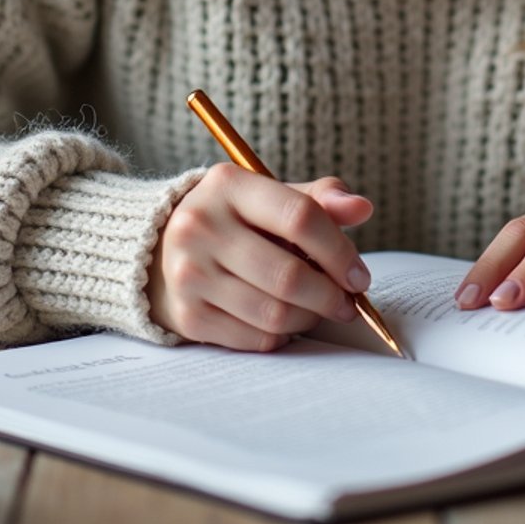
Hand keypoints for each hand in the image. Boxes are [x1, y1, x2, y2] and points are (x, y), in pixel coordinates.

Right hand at [146, 164, 373, 349]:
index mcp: (228, 185)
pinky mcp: (187, 315)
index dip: (339, 251)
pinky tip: (286, 321)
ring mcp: (190, 273)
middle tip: (348, 303)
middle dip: (330, 296)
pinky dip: (281, 335)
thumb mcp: (269, 195)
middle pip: (288, 275)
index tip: (359, 276)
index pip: (299, 217)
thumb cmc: (234, 219)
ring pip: (274, 313)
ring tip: (319, 310)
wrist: (162, 248)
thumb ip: (318, 198)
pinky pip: (254, 338)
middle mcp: (201, 226)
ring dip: (309, 318)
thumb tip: (362, 208)